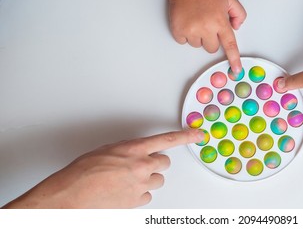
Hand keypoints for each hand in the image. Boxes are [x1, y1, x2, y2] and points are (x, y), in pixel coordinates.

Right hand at [3, 129, 203, 208]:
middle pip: (164, 163)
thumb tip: (135, 152)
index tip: (197, 134)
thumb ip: (127, 150)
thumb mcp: (106, 150)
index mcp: (134, 148)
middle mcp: (141, 166)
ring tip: (127, 181)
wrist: (71, 195)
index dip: (186, 136)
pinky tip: (124, 192)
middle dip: (155, 163)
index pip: (167, 139)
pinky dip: (139, 195)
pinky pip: (147, 197)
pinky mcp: (136, 201)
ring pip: (157, 181)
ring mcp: (140, 185)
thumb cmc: (82, 172)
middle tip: (141, 166)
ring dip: (147, 180)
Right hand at [168, 0, 245, 72]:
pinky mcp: (179, 31)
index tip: (236, 70)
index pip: (229, 45)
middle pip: (212, 49)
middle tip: (207, 26)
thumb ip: (239, 14)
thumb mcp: (229, 0)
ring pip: (197, 46)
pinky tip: (187, 24)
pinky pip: (184, 42)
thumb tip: (236, 28)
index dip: (234, 59)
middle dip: (211, 40)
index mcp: (220, 22)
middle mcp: (206, 28)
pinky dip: (185, 36)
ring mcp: (191, 30)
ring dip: (198, 37)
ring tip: (196, 22)